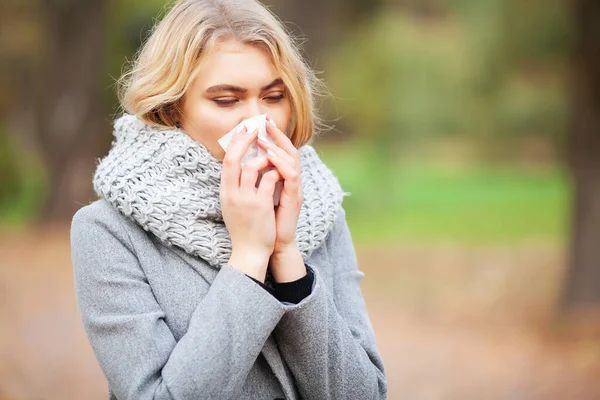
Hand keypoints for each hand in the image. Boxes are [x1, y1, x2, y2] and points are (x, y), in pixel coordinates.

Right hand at [220, 126, 282, 281]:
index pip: (226, 161)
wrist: (249, 251)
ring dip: (264, 158)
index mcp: (225, 192)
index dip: (236, 143)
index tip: (245, 130)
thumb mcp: (234, 204)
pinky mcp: (260, 206)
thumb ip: (236, 186)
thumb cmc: (244, 227)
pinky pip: (269, 180)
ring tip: (271, 157)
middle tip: (256, 129)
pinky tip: (280, 172)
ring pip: (252, 167)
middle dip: (245, 141)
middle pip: (234, 159)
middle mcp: (232, 193)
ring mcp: (246, 199)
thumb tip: (243, 164)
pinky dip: (275, 172)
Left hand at [256, 117, 303, 256]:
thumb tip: (240, 163)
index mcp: (282, 178)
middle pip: (289, 150)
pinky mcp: (295, 198)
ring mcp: (295, 188)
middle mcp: (291, 181)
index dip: (271, 136)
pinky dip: (281, 164)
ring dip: (277, 147)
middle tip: (265, 122)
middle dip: (277, 135)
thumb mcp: (255, 195)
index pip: (279, 151)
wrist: (270, 245)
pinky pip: (292, 176)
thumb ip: (253, 179)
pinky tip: (270, 157)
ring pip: (292, 160)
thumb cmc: (262, 221)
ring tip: (262, 138)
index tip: (259, 123)